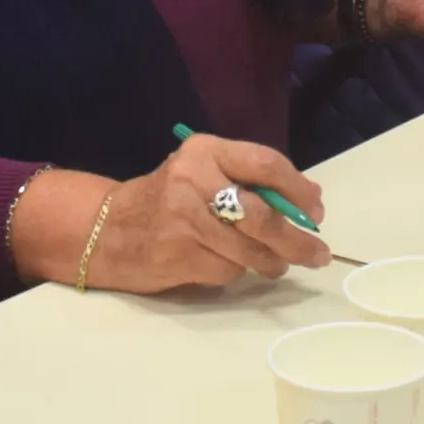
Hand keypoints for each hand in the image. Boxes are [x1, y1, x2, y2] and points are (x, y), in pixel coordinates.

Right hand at [19, 135, 329, 293]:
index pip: (265, 164)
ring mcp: (184, 220)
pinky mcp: (177, 255)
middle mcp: (194, 179)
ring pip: (250, 248)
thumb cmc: (167, 200)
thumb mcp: (203, 174)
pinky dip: (237, 272)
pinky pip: (227, 269)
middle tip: (318, 252)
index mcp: (205, 151)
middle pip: (263, 214)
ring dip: (273, 261)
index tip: (317, 211)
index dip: (299, 190)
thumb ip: (250, 181)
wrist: (105, 230)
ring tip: (276, 263)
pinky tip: (229, 264)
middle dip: (297, 238)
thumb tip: (310, 200)